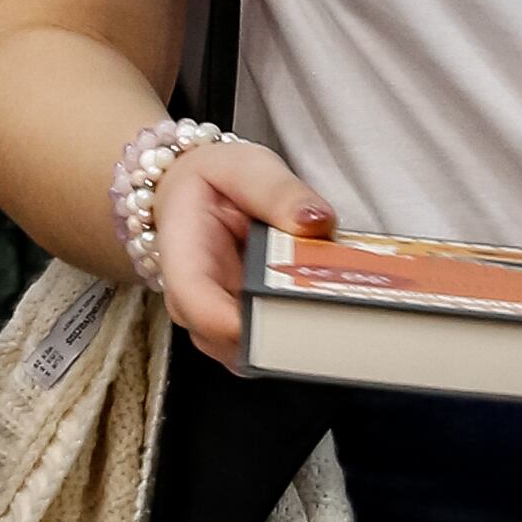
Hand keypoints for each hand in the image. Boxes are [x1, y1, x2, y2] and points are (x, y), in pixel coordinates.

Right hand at [147, 136, 334, 369]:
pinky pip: (271, 345)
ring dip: (298, 336)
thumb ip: (279, 192)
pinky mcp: (243, 329)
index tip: (288, 316)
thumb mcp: (245, 168)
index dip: (240, 322)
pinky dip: (302, 332)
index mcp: (183, 257)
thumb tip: (315, 220)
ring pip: (254, 353)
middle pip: (230, 341)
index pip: (198, 303)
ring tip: (338, 307)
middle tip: (336, 312)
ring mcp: (217, 322)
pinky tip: (329, 310)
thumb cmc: (214, 182)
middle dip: (284, 335)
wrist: (195, 194)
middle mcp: (193, 303)